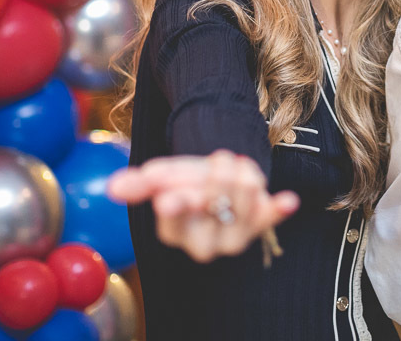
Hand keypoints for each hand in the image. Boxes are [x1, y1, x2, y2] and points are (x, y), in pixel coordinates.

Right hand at [107, 150, 298, 263]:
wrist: (220, 180)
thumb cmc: (187, 182)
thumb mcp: (163, 179)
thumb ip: (141, 183)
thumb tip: (113, 187)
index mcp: (176, 231)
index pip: (174, 222)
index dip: (176, 208)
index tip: (173, 197)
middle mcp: (205, 242)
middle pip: (215, 199)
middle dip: (217, 171)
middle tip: (219, 158)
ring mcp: (235, 235)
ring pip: (244, 194)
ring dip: (241, 169)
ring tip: (235, 164)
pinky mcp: (261, 222)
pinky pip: (271, 216)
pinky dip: (278, 208)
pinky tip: (287, 201)